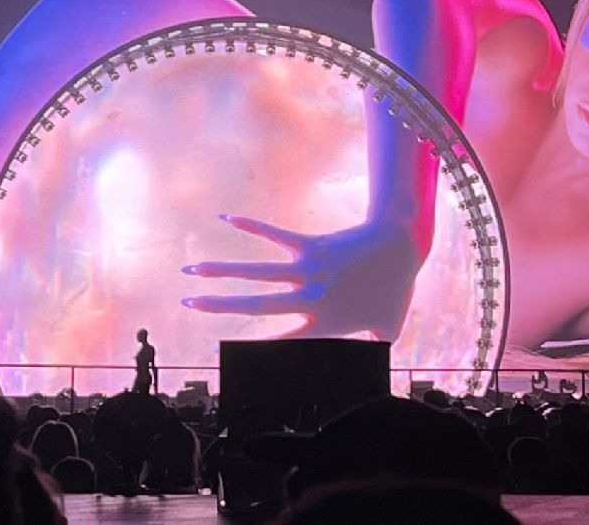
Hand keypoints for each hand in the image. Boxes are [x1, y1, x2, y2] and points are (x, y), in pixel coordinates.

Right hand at [180, 214, 423, 342]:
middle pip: (256, 305)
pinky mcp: (311, 244)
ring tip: (193, 269)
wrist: (402, 246)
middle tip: (187, 303)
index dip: (254, 349)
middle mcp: (311, 296)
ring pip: (257, 271)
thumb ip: (374, 351)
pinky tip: (226, 217)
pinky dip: (251, 225)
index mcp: (325, 323)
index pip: (282, 341)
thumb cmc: (397, 289)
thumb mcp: (388, 330)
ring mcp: (309, 268)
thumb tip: (374, 373)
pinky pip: (275, 234)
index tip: (225, 351)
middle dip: (218, 305)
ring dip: (222, 269)